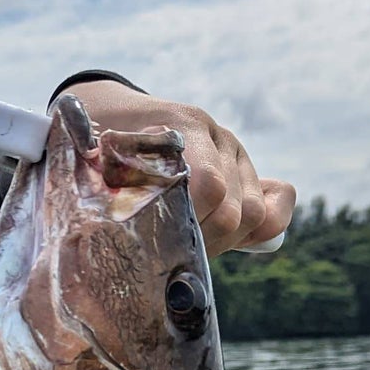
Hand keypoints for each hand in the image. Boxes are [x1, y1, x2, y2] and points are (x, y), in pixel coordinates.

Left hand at [61, 79, 294, 257]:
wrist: (111, 113)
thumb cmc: (96, 144)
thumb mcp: (90, 157)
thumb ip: (105, 184)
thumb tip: (117, 223)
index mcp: (182, 126)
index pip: (207, 188)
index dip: (188, 226)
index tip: (157, 246)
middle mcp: (217, 137)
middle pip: (233, 211)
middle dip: (201, 244)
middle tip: (168, 257)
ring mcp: (236, 153)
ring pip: (254, 215)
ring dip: (223, 242)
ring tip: (188, 249)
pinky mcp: (248, 170)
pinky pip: (279, 200)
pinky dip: (264, 227)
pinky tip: (234, 239)